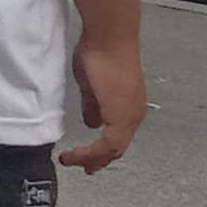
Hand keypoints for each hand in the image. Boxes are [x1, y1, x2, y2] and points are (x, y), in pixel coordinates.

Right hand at [60, 37, 145, 171]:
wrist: (110, 39)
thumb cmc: (101, 52)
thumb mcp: (92, 85)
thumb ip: (93, 106)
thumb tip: (92, 122)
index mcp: (128, 105)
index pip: (117, 135)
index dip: (102, 149)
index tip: (86, 157)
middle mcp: (133, 112)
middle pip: (118, 147)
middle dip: (98, 159)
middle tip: (84, 168)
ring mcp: (129, 114)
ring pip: (114, 148)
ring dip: (92, 157)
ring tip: (73, 160)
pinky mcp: (121, 115)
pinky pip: (109, 143)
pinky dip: (92, 152)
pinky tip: (78, 153)